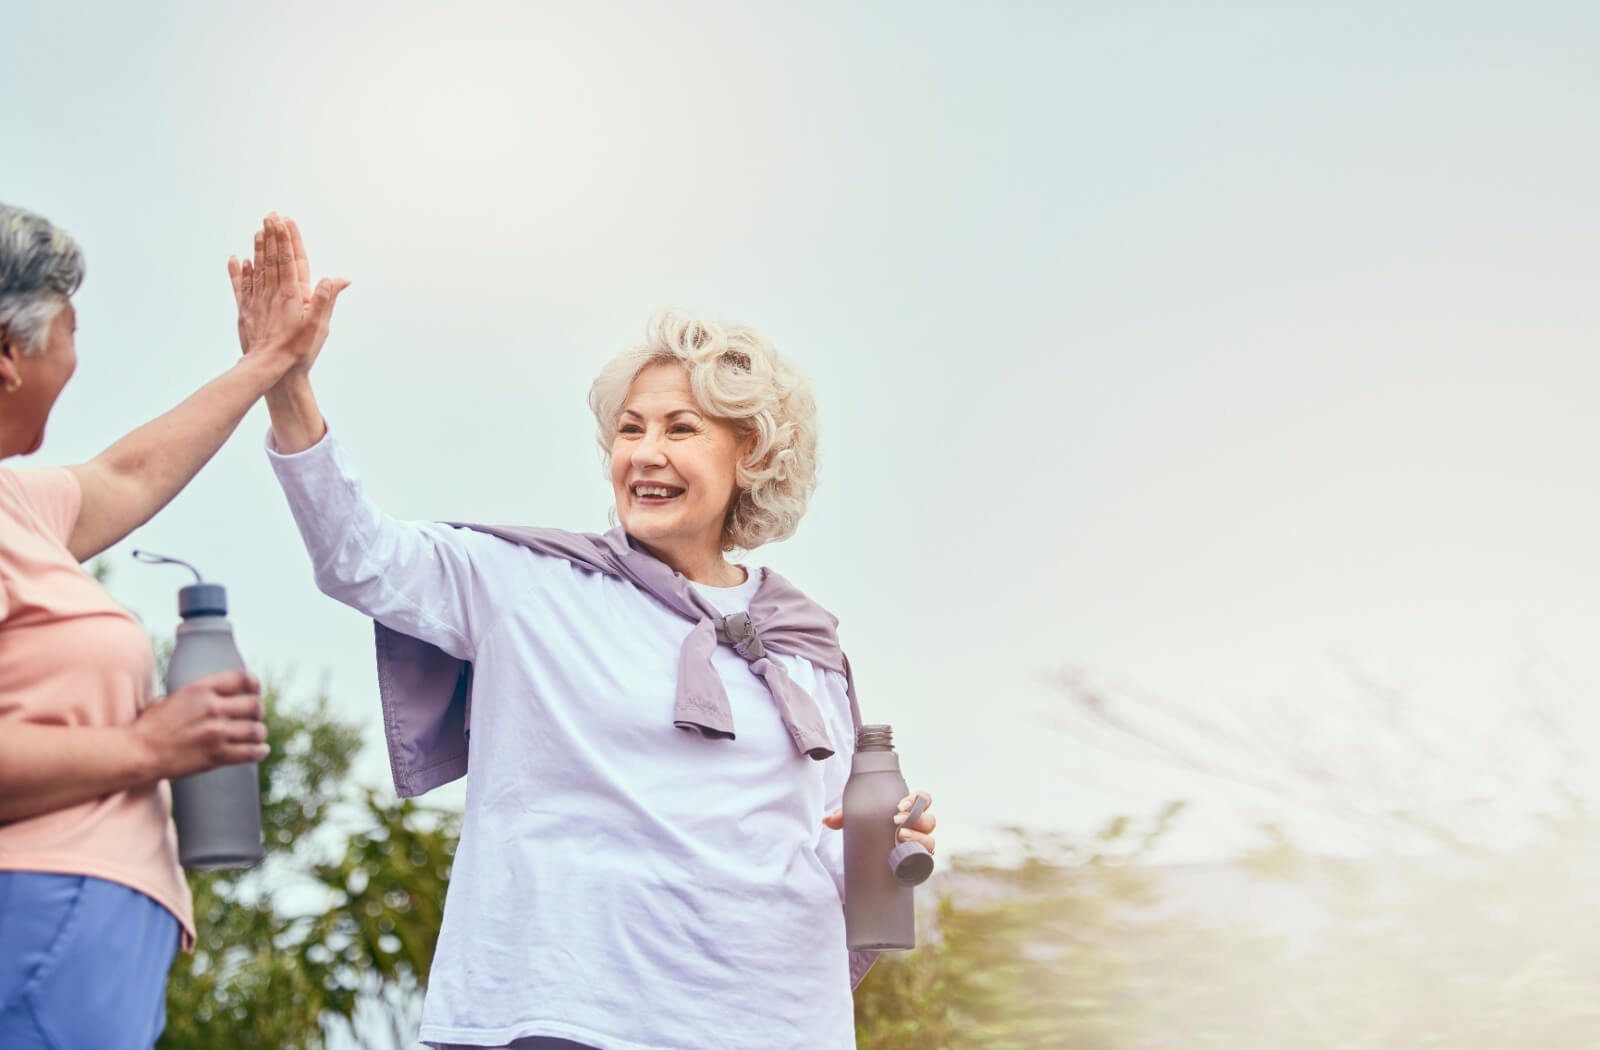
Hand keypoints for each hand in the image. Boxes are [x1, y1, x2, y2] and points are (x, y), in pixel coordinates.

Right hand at [131, 670, 268, 780]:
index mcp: (200, 690)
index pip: (241, 678)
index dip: (253, 684)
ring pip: (256, 730)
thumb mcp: (171, 698)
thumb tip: (211, 693)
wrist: (138, 753)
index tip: (255, 691)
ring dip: (259, 732)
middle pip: (255, 705)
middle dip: (258, 711)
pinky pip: (250, 752)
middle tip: (255, 717)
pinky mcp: (216, 755)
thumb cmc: (150, 726)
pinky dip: (259, 750)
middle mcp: (212, 708)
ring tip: (256, 735)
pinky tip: (261, 749)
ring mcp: (216, 732)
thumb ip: (194, 695)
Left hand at [228, 214, 348, 375]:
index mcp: (292, 294)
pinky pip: (241, 286)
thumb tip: (335, 278)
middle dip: (272, 236)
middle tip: (270, 216)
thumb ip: (326, 300)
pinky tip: (239, 260)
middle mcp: (273, 292)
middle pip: (272, 258)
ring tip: (258, 231)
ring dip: (258, 248)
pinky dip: (239, 272)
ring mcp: (257, 300)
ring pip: (257, 268)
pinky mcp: (246, 310)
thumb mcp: (319, 326)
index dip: (286, 239)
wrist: (268, 366)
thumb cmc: (297, 349)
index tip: (283, 221)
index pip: (289, 260)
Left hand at [822, 790, 936, 853]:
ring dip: (919, 838)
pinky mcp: (917, 862)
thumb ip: (845, 816)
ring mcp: (920, 845)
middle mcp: (919, 827)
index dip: (917, 799)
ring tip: (901, 837)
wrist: (872, 858)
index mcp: (909, 811)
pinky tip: (910, 857)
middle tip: (896, 820)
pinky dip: (921, 857)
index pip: (923, 800)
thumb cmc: (869, 830)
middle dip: (915, 819)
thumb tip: (827, 820)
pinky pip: (925, 859)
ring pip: (929, 840)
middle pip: (928, 820)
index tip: (900, 804)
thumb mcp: (857, 819)